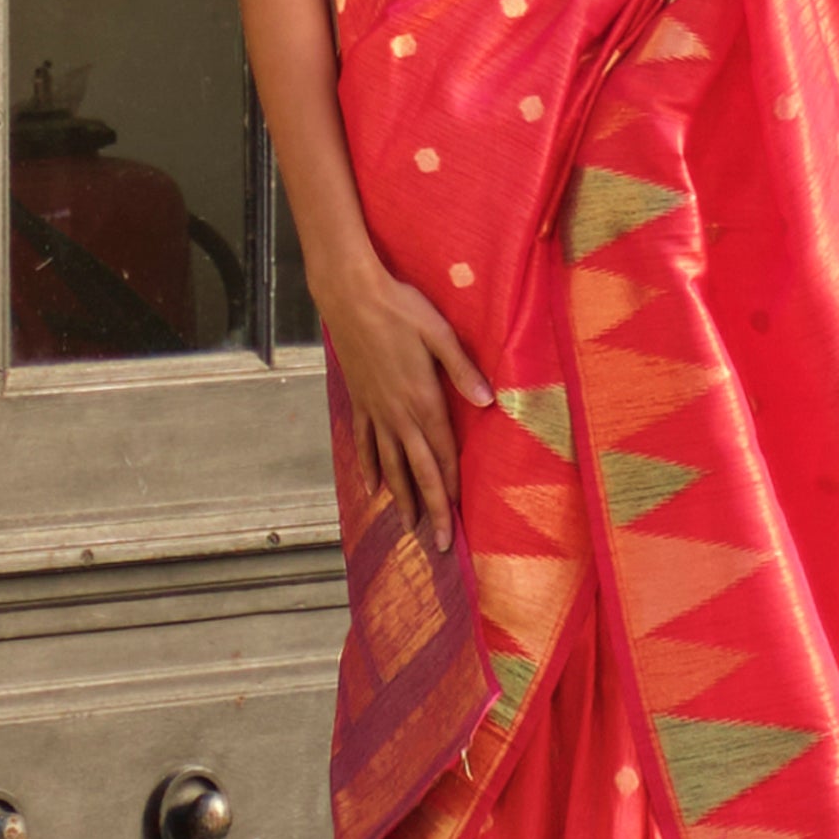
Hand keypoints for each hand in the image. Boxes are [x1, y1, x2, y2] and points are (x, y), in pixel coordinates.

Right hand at [314, 256, 492, 553]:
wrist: (350, 295)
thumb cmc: (400, 307)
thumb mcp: (439, 333)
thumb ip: (462, 370)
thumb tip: (488, 402)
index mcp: (423, 399)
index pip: (443, 453)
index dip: (452, 487)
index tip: (459, 517)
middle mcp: (398, 413)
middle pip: (418, 470)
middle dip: (431, 509)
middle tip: (441, 544)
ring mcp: (375, 410)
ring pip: (389, 464)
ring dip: (401, 497)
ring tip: (409, 527)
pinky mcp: (360, 401)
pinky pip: (364, 442)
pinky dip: (368, 467)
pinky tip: (372, 487)